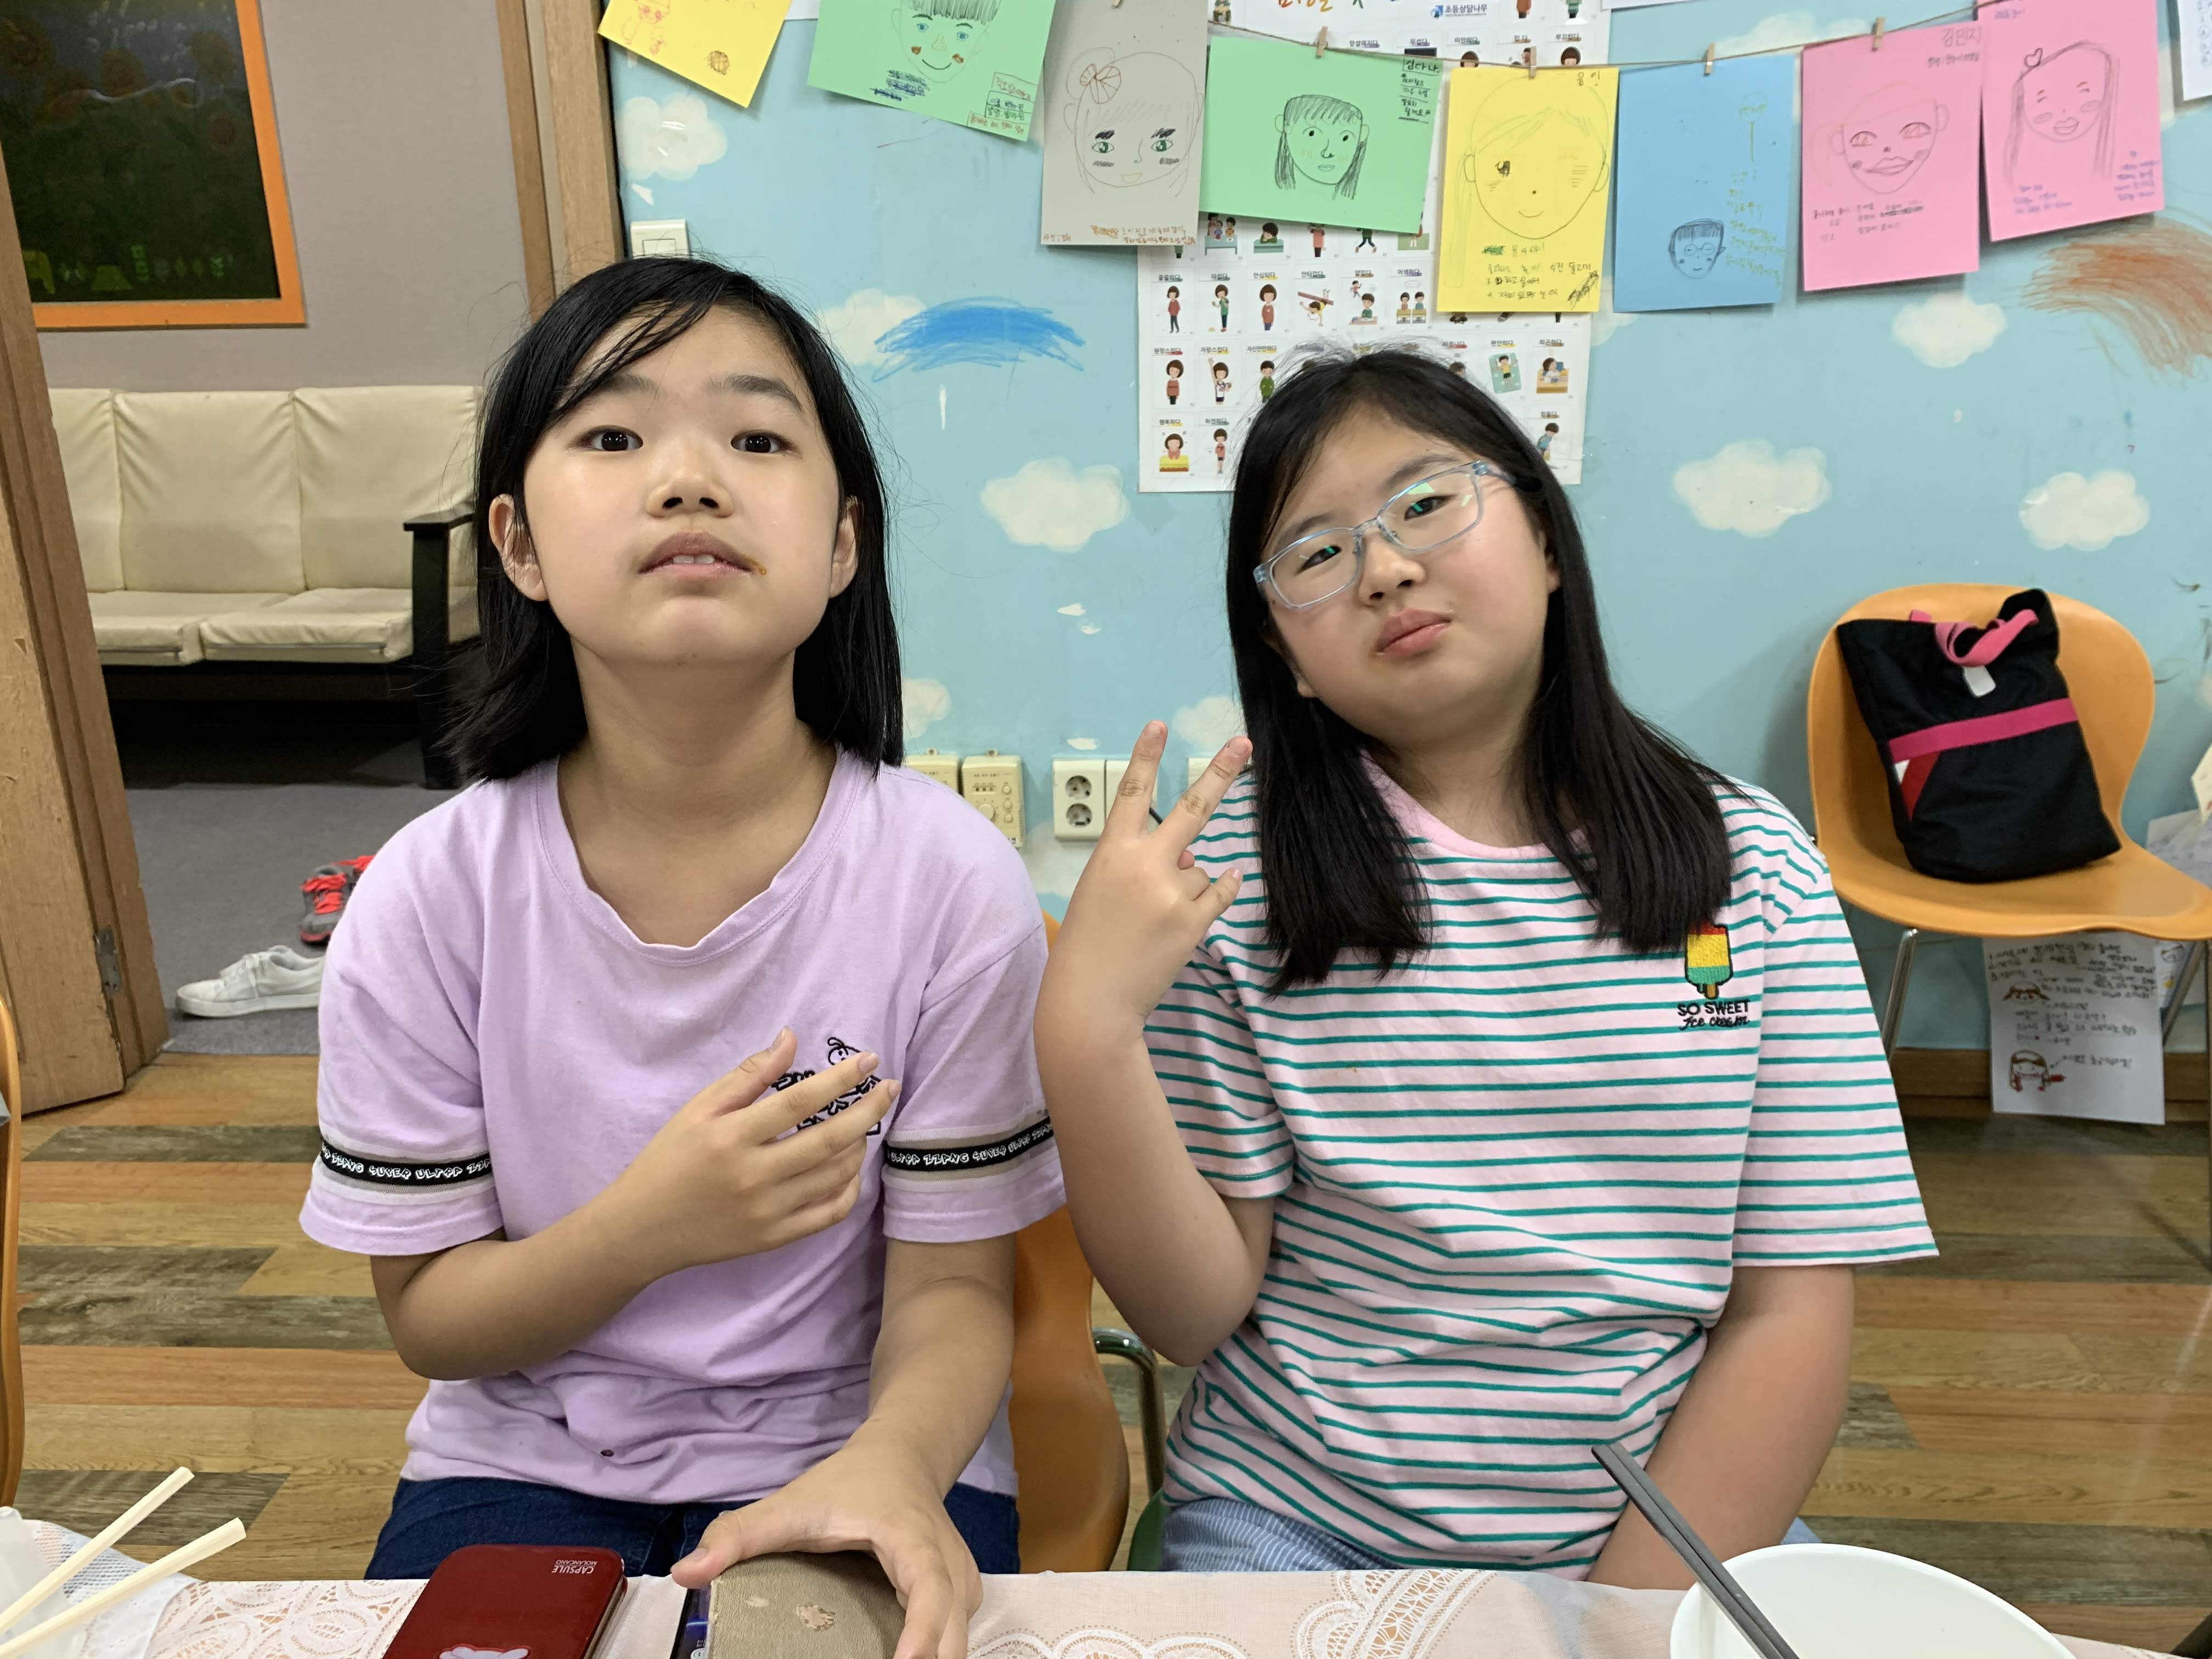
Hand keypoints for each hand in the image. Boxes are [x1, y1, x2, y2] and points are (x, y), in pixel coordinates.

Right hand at [600, 1030, 896, 1278]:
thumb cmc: (669, 1159)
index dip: (841, 1078)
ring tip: (866, 1121)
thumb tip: (791, 1038)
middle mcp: (753, 1176)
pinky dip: (849, 1189)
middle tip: (889, 1087)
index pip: (800, 1101)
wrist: (642, 1228)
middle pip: (829, 1139)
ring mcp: (767, 1212)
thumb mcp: (699, 1109)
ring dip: (860, 1144)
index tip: (869, 1060)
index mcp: (732, 1136)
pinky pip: (828, 1214)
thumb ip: (748, 1075)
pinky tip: (851, 1167)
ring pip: (835, 1175)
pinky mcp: (774, 1238)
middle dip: (869, 1109)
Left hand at [671, 1437, 979, 1658]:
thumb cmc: (853, 1481)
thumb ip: (738, 1536)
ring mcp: (962, 1585)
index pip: (931, 1591)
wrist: (901, 1456)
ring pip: (960, 1641)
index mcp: (913, 1541)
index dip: (923, 1633)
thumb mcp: (792, 1503)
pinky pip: (954, 1638)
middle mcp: (950, 1567)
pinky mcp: (959, 1597)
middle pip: (955, 1635)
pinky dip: (934, 1654)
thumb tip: (686, 1573)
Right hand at [1039, 721, 1248, 1044]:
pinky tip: (1209, 895)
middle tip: (1243, 743)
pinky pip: (1219, 892)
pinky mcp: (1194, 922)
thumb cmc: (1088, 946)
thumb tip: (1191, 855)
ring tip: (1154, 920)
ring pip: (1199, 868)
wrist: (1091, 1003)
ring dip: (1187, 886)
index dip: (1146, 756)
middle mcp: (1144, 865)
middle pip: (1192, 808)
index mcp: (1111, 853)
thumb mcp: (1101, 892)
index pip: (1130, 793)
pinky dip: (1218, 891)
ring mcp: (1172, 892)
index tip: (1160, 725)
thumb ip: (1141, 865)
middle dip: (1221, 773)